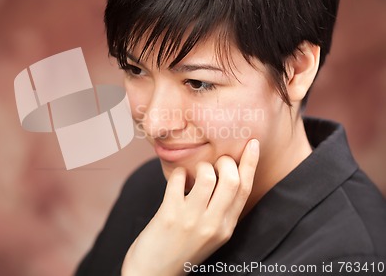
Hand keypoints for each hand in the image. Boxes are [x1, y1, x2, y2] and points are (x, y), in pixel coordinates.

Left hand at [121, 139, 259, 275]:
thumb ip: (220, 210)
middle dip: (225, 160)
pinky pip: (178, 179)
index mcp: (226, 228)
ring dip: (200, 166)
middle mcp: (213, 225)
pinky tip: (176, 181)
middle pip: (232, 179)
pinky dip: (177, 174)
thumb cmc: (181, 249)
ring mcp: (192, 220)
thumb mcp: (210, 234)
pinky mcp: (170, 215)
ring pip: (207, 175)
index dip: (251, 163)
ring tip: (193, 174)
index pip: (245, 190)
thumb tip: (225, 176)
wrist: (153, 274)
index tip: (253, 143)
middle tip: (215, 162)